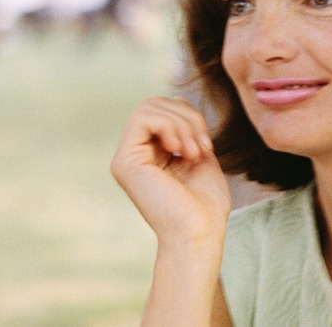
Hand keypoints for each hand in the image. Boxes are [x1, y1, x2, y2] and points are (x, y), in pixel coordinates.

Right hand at [111, 97, 231, 243]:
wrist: (200, 233)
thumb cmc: (205, 205)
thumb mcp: (199, 155)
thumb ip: (187, 130)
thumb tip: (179, 99)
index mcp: (151, 154)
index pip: (162, 109)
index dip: (189, 115)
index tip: (206, 146)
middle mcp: (134, 155)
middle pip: (154, 103)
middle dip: (186, 116)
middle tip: (202, 147)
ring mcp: (126, 158)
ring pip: (148, 106)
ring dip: (182, 123)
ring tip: (193, 152)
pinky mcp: (125, 162)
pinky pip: (143, 118)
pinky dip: (170, 126)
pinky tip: (180, 150)